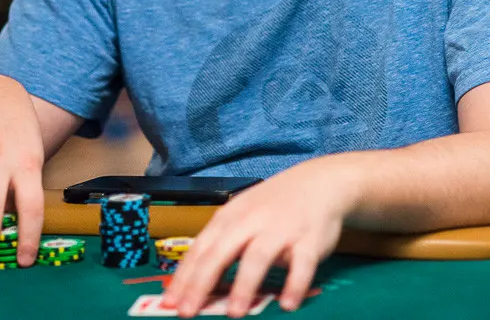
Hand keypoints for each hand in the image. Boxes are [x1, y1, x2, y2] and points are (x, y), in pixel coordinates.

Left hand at [162, 157, 361, 317]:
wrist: (319, 182)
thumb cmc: (273, 204)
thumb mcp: (242, 215)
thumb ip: (222, 244)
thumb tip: (194, 284)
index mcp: (230, 217)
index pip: (201, 249)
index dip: (184, 277)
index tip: (169, 303)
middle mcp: (252, 222)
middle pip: (221, 252)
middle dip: (202, 283)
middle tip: (187, 311)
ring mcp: (281, 230)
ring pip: (258, 257)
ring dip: (244, 285)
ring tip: (233, 313)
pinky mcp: (309, 239)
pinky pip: (302, 264)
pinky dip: (295, 285)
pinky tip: (287, 304)